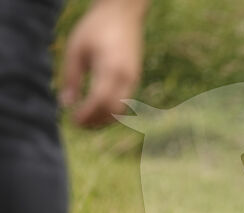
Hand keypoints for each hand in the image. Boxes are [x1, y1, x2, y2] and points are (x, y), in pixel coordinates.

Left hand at [60, 0, 148, 126]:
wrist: (123, 14)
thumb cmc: (96, 27)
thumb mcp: (76, 49)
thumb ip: (71, 77)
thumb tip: (65, 104)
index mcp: (111, 68)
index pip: (100, 101)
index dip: (87, 115)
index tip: (72, 120)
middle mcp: (126, 77)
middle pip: (113, 111)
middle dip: (96, 122)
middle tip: (78, 123)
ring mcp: (133, 79)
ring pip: (122, 110)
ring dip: (104, 119)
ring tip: (86, 119)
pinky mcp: (134, 79)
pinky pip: (125, 102)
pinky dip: (111, 110)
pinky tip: (96, 108)